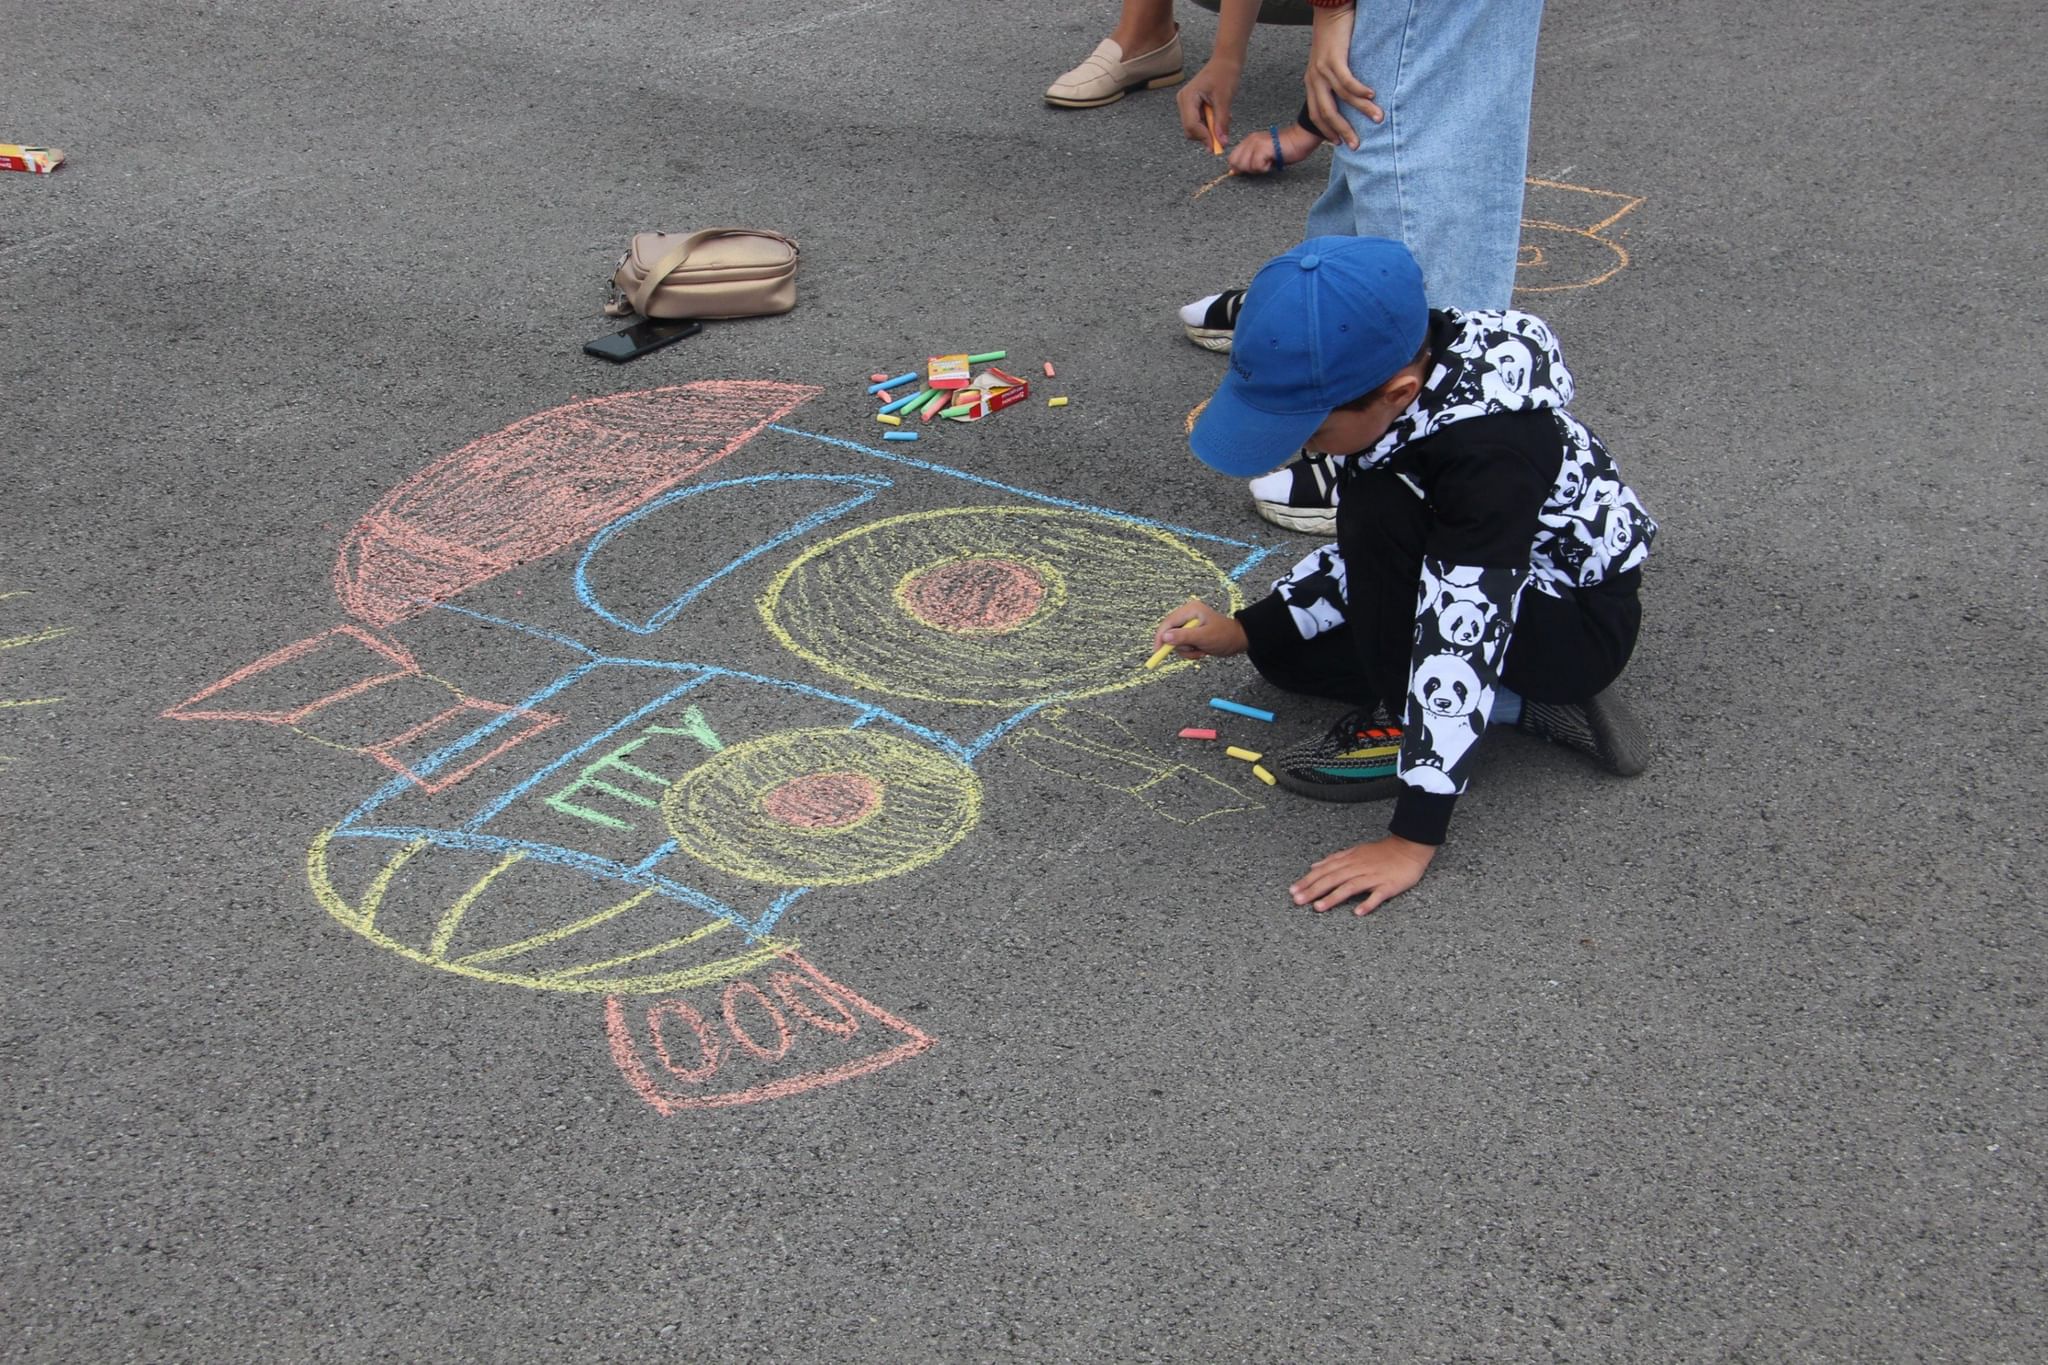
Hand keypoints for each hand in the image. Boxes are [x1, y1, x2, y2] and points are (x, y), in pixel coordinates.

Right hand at [1153, 598, 1246, 658]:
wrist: (1238, 641)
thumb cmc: (1225, 635)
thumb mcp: (1204, 637)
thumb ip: (1184, 636)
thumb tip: (1165, 637)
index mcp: (1190, 610)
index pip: (1168, 623)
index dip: (1161, 637)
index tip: (1157, 651)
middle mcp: (1188, 615)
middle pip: (1170, 633)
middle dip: (1181, 646)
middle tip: (1193, 649)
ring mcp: (1189, 625)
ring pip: (1176, 642)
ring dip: (1188, 650)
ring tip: (1201, 649)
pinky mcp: (1191, 634)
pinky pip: (1182, 646)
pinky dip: (1191, 652)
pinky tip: (1201, 650)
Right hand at [1177, 58, 1241, 147]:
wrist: (1226, 60)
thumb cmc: (1225, 73)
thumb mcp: (1224, 99)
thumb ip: (1221, 122)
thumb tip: (1222, 142)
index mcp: (1188, 97)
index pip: (1191, 125)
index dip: (1204, 137)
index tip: (1218, 146)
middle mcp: (1183, 101)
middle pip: (1190, 129)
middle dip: (1206, 134)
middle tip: (1223, 133)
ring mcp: (1186, 103)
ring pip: (1195, 127)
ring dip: (1209, 129)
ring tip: (1223, 119)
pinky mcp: (1192, 105)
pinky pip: (1198, 121)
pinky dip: (1210, 123)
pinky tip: (1219, 115)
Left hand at [1227, 122, 1323, 174]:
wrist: (1300, 139)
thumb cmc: (1286, 148)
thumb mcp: (1263, 155)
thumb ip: (1248, 161)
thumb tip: (1234, 172)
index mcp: (1248, 140)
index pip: (1232, 158)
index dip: (1239, 168)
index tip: (1253, 168)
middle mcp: (1250, 139)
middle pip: (1235, 163)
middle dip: (1248, 169)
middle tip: (1262, 164)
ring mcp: (1256, 143)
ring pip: (1245, 165)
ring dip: (1257, 169)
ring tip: (1268, 161)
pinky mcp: (1263, 148)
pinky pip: (1256, 166)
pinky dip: (1265, 168)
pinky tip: (1272, 161)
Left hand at [1290, 835, 1435, 914]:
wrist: (1410, 847)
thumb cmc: (1382, 852)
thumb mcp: (1355, 851)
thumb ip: (1334, 859)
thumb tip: (1314, 866)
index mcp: (1350, 860)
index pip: (1324, 870)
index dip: (1307, 880)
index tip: (1293, 890)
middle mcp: (1358, 868)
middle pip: (1332, 879)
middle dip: (1313, 890)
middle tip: (1298, 900)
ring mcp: (1373, 877)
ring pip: (1350, 887)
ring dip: (1334, 897)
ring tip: (1319, 907)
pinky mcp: (1388, 885)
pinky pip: (1377, 895)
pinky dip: (1368, 903)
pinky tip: (1358, 912)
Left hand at [1304, 4, 1381, 148]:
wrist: (1330, 10)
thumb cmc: (1334, 36)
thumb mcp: (1329, 62)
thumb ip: (1335, 80)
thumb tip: (1350, 98)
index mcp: (1312, 82)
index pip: (1316, 114)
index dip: (1326, 130)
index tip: (1338, 143)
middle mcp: (1314, 79)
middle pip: (1326, 113)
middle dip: (1342, 131)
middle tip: (1356, 145)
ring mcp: (1322, 69)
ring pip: (1342, 99)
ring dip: (1361, 111)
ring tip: (1378, 118)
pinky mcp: (1334, 59)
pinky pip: (1347, 81)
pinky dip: (1360, 91)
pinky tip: (1372, 96)